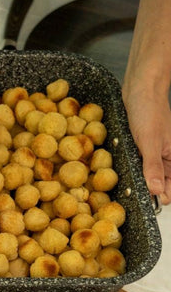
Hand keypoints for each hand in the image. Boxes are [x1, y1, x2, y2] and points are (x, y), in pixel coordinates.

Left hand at [122, 81, 170, 205]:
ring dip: (140, 179)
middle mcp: (167, 156)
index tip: (150, 203)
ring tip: (131, 184)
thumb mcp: (149, 142)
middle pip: (159, 183)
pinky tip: (124, 169)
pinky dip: (133, 166)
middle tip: (136, 196)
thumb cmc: (149, 110)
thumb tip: (156, 191)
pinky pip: (139, 161)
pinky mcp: (141, 145)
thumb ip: (153, 168)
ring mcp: (153, 151)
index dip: (161, 197)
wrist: (139, 88)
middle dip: (149, 189)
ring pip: (147, 173)